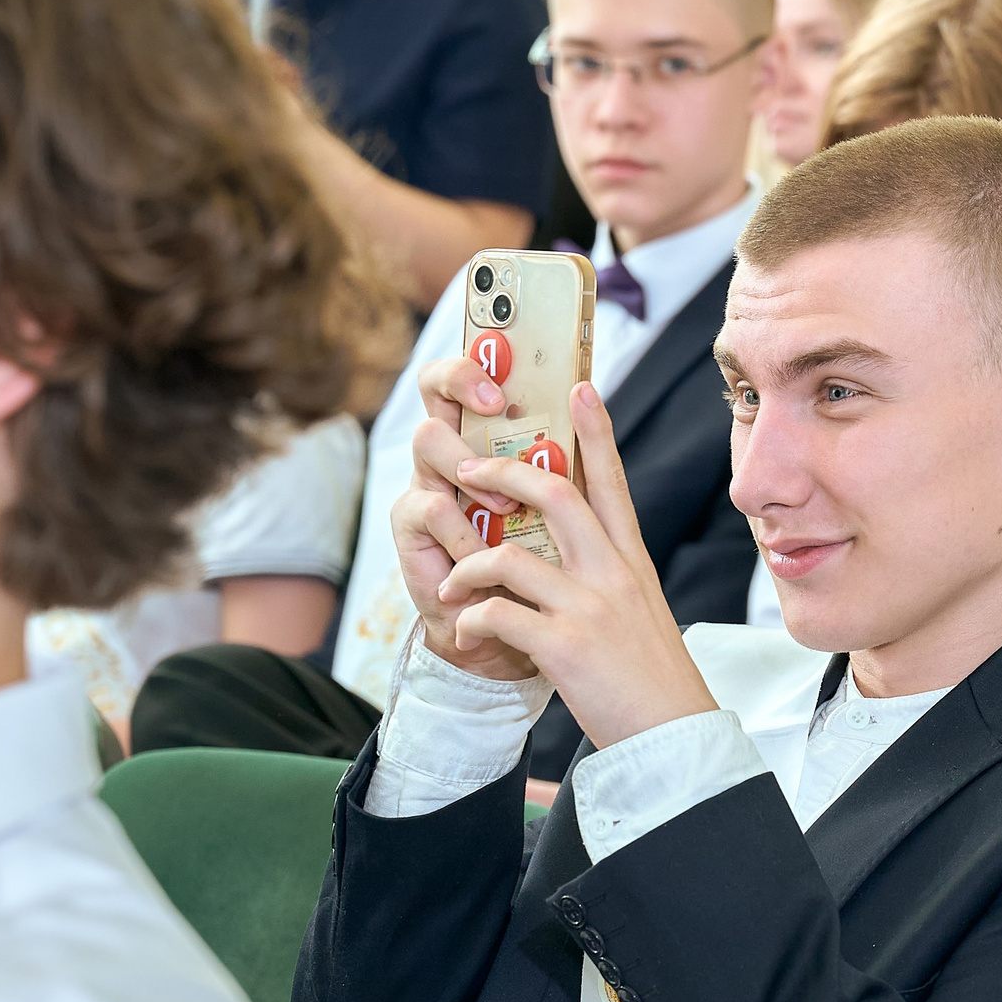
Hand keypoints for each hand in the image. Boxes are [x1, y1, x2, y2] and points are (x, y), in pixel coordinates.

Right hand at [390, 354, 544, 683]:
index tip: (513, 366)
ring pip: (430, 440)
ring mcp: (429, 483)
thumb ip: (570, 462)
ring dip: (472, 467)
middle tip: (498, 404)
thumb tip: (590, 395)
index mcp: (493, 440)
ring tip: (505, 507)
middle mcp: (456, 451)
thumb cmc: (546, 573)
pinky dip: (464, 533)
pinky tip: (484, 557)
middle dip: (462, 380)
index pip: (477, 373)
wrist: (516, 643)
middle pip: (435, 386)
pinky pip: (431, 507)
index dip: (485, 358)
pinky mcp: (412, 526)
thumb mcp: (570, 514)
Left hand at [432, 380, 717, 749]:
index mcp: (631, 562)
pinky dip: (472, 619)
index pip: (611, 482)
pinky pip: (497, 614)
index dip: (596, 430)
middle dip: (502, 472)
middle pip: (553, 493)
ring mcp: (588, 608)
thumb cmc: (650, 679)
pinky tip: (467, 632)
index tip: (581, 386)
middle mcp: (612, 573)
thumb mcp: (640, 613)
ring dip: (468, 565)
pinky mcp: (564, 647)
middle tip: (467, 468)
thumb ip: (609, 577)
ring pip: (509, 555)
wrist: (672, 736)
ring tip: (451, 582)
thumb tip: (579, 553)